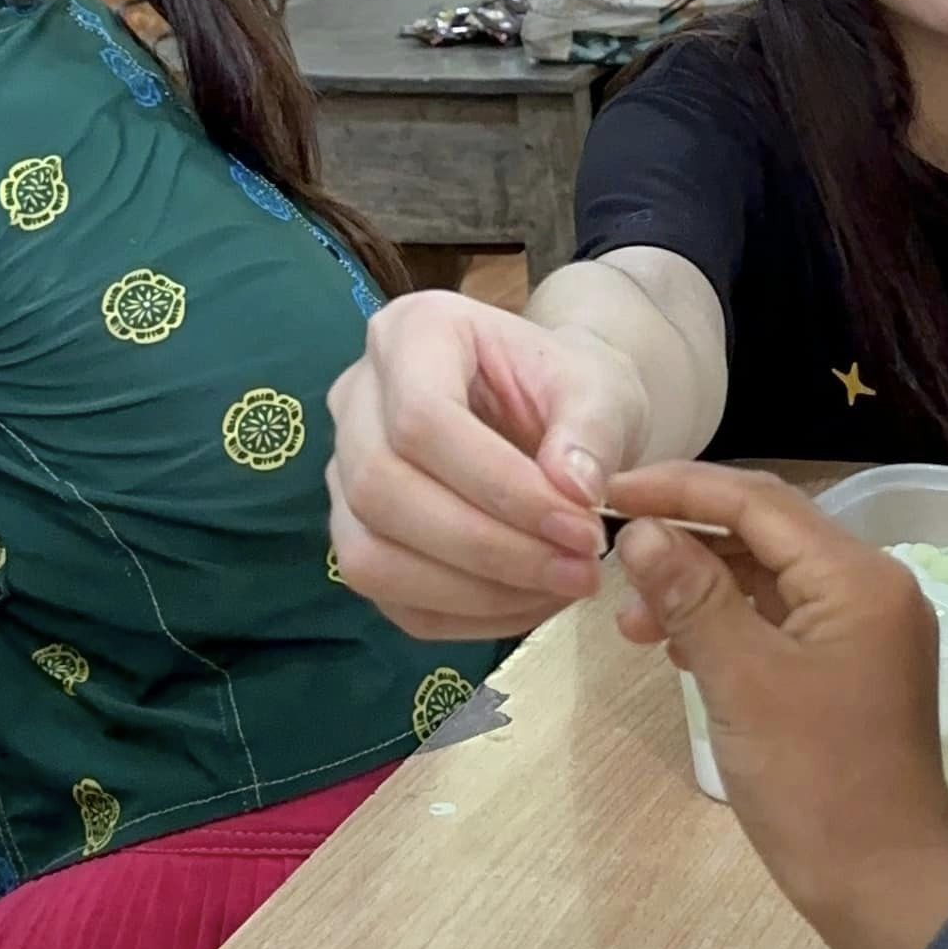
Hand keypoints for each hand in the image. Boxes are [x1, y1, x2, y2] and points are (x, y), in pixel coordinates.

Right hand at [326, 290, 648, 640]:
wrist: (555, 411)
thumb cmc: (572, 389)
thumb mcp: (603, 390)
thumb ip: (592, 431)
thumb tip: (573, 492)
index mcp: (413, 333)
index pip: (422, 418)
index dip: (501, 487)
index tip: (582, 528)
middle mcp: (357, 397)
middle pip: (382, 489)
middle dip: (488, 547)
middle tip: (579, 570)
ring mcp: (344, 470)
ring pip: (369, 555)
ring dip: (473, 591)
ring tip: (562, 589)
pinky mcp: (357, 534)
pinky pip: (388, 597)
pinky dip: (462, 615)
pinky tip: (531, 603)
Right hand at [610, 462, 947, 948]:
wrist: (884, 888)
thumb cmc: (815, 786)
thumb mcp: (742, 683)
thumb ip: (692, 598)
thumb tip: (642, 531)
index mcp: (858, 578)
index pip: (760, 501)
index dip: (680, 490)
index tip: (608, 495)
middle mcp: (871, 587)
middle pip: (766, 531)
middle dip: (686, 537)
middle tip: (611, 557)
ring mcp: (864, 629)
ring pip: (768, 577)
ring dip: (700, 585)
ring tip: (632, 623)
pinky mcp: (850, 667)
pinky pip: (780, 619)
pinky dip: (727, 622)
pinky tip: (678, 648)